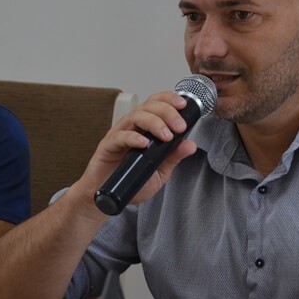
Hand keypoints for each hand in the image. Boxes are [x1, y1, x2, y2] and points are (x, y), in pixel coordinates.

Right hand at [72, 91, 197, 211]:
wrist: (109, 198)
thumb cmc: (132, 182)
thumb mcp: (160, 171)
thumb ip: (174, 157)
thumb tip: (191, 144)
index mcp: (145, 128)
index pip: (157, 104)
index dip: (169, 100)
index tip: (184, 105)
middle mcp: (132, 127)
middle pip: (148, 106)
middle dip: (167, 112)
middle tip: (179, 126)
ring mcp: (119, 135)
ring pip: (136, 117)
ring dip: (154, 123)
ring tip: (166, 136)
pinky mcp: (107, 146)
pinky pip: (119, 136)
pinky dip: (133, 137)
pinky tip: (144, 143)